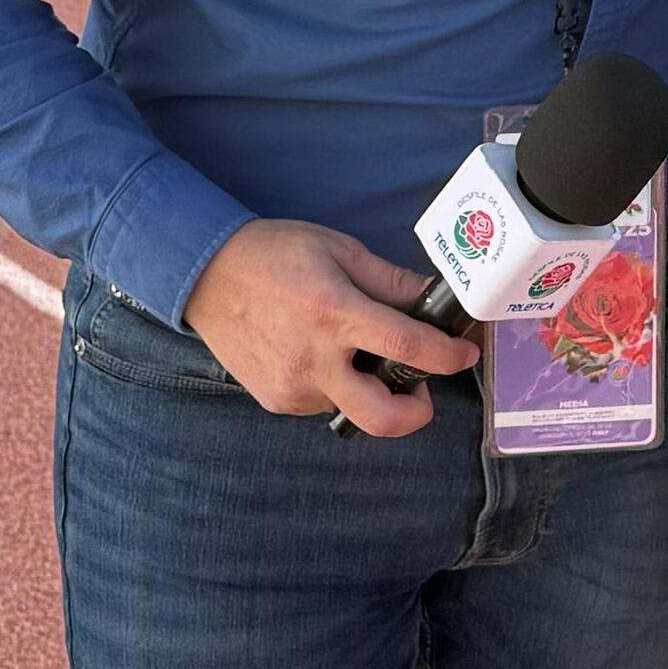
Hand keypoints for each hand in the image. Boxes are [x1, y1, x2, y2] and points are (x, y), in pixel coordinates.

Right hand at [181, 218, 478, 433]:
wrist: (204, 274)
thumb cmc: (273, 254)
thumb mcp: (339, 251)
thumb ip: (391, 281)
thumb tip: (436, 297)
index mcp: (334, 313)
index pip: (408, 348)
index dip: (448, 357)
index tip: (463, 355)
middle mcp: (313, 358)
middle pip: (383, 417)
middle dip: (416, 413)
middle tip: (419, 389)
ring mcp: (291, 385)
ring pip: (352, 407)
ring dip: (367, 389)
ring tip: (351, 351)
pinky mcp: (275, 399)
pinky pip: (323, 404)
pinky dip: (335, 386)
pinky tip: (317, 354)